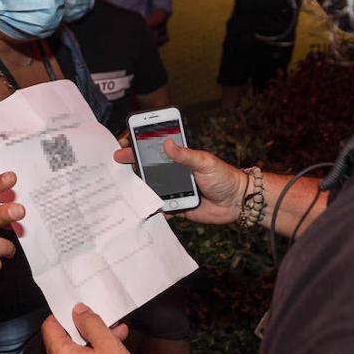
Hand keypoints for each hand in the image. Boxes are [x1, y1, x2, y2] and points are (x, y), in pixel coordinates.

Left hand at [42, 304, 145, 353]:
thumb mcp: (109, 346)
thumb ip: (91, 324)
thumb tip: (78, 310)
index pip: (49, 326)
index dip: (63, 314)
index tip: (79, 310)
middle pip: (64, 342)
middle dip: (85, 330)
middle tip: (105, 323)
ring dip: (92, 346)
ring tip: (117, 339)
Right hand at [114, 139, 245, 224]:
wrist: (237, 202)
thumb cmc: (224, 177)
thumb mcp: (205, 162)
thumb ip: (186, 155)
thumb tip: (167, 144)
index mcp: (178, 158)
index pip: (153, 149)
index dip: (136, 145)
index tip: (122, 145)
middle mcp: (172, 172)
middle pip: (146, 168)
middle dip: (130, 167)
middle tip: (116, 165)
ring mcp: (172, 189)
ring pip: (150, 188)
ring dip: (138, 188)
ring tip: (122, 188)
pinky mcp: (176, 206)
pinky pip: (160, 207)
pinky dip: (150, 208)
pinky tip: (140, 208)